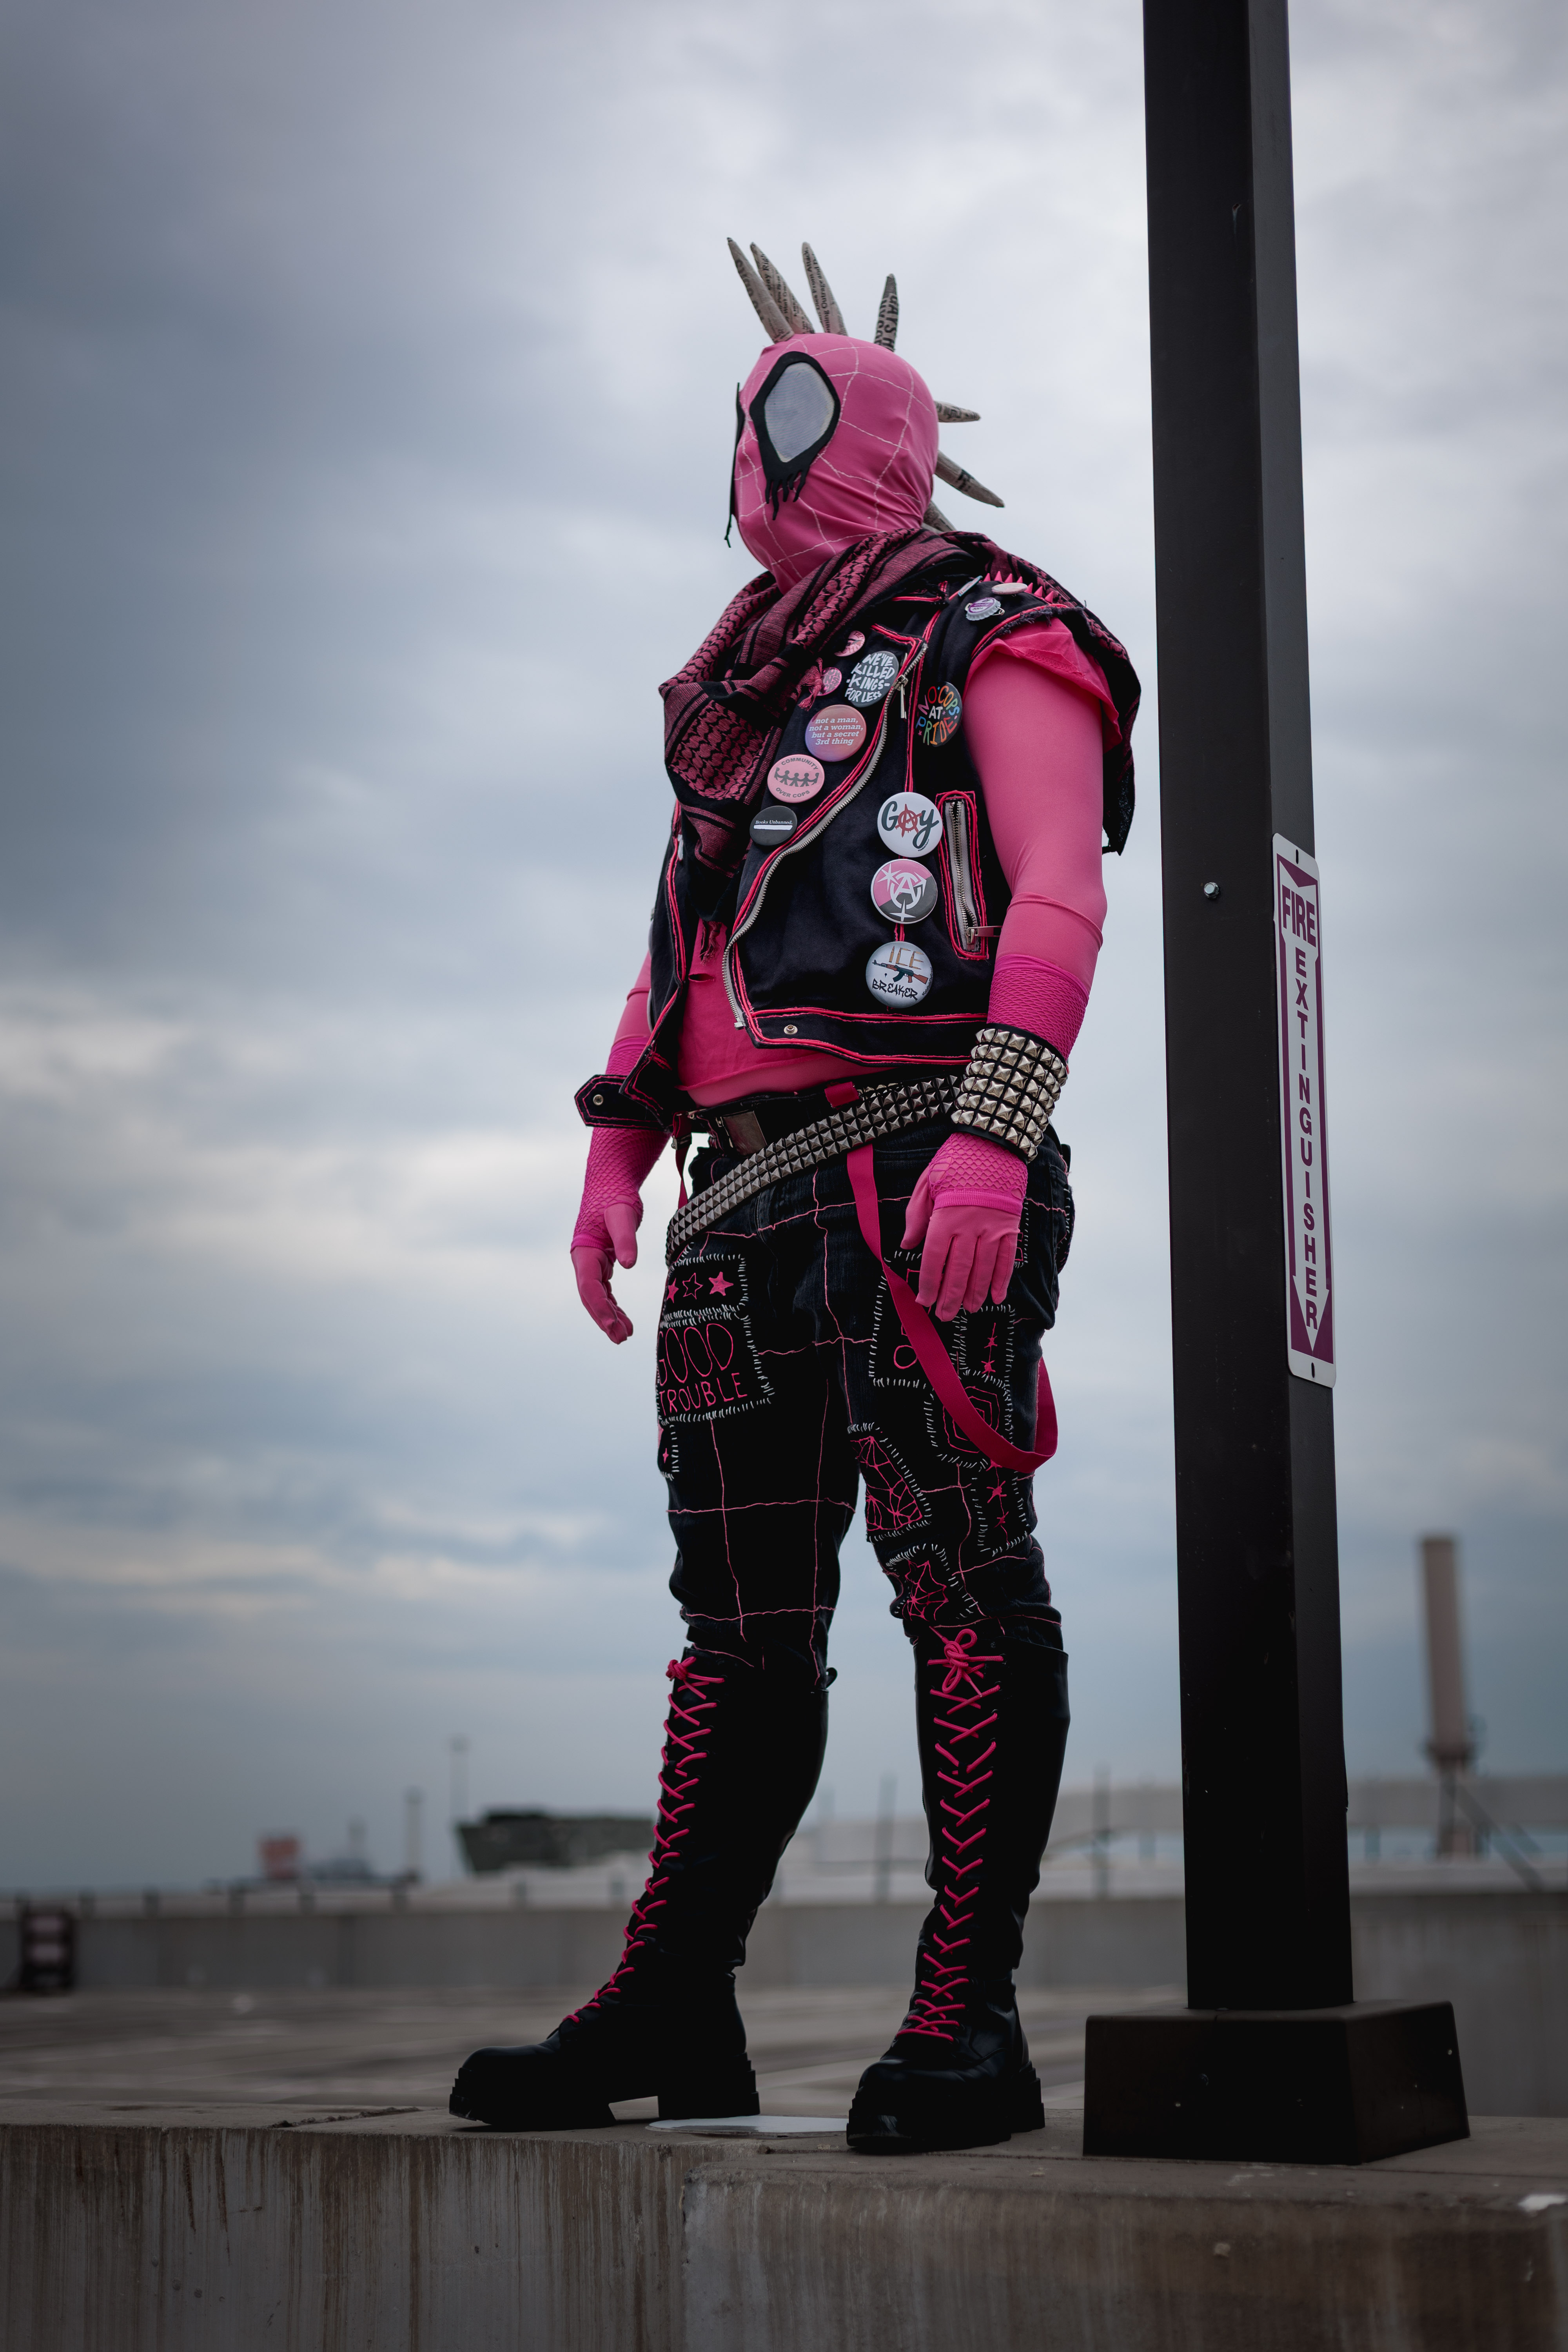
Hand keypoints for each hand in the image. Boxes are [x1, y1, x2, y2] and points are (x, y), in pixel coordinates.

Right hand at [572, 1201, 640, 1342]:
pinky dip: (613, 1305)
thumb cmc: (616, 1196)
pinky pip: (606, 1290)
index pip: (589, 1287)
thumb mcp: (623, 1215)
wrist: (612, 1181)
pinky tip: (624, 1319)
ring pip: (598, 1296)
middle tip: (621, 1338)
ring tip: (625, 1335)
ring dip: (609, 1316)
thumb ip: (626, 1238)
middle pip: (591, 1297)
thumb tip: (629, 1264)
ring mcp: (593, 1263)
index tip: (612, 1326)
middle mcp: (585, 1260)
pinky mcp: (603, 1262)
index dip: (599, 1308)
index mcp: (584, 1252)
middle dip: (604, 1319)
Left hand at [901, 1134, 1025, 1318]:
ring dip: (975, 1293)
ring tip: (968, 1310)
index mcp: (945, 1217)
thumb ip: (916, 1216)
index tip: (925, 1301)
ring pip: (983, 1270)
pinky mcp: (1010, 1227)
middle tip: (945, 1315)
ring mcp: (993, 1228)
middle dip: (950, 1296)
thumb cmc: (955, 1162)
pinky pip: (1006, 1259)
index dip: (929, 1283)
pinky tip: (996, 1297)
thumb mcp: (926, 1184)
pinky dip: (1001, 1280)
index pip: (935, 1259)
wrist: (992, 1144)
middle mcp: (970, 1226)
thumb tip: (906, 1244)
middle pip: (959, 1271)